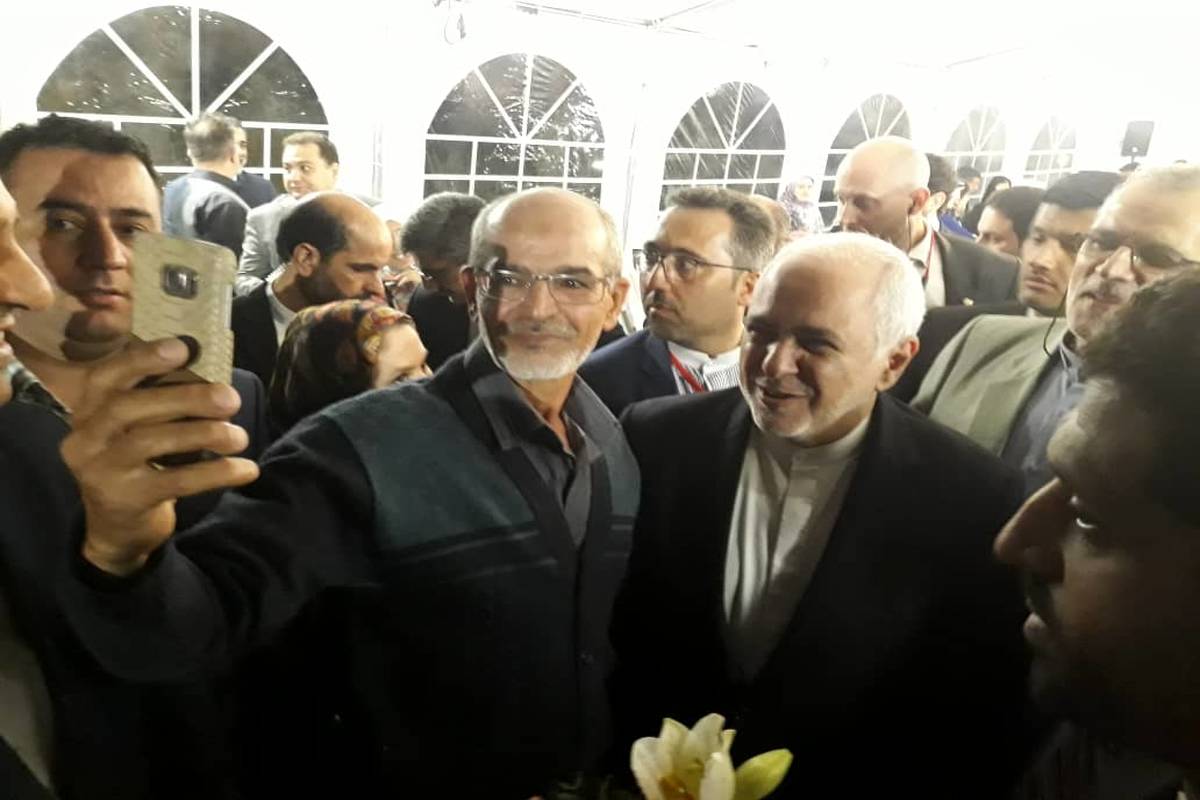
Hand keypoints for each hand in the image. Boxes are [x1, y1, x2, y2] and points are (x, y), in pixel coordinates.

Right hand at [61, 338, 259, 575]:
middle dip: (185, 398)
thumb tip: (211, 372)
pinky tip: (246, 469)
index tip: (184, 347)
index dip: (142, 358)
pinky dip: (216, 473)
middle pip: (128, 407)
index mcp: (87, 411)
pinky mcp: (125, 500)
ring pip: (150, 441)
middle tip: (230, 398)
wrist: (118, 529)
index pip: (105, 376)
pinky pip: (175, 481)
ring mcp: (100, 471)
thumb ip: (158, 400)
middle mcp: (85, 439)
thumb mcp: (136, 430)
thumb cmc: (137, 464)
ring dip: (204, 434)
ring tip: (239, 436)